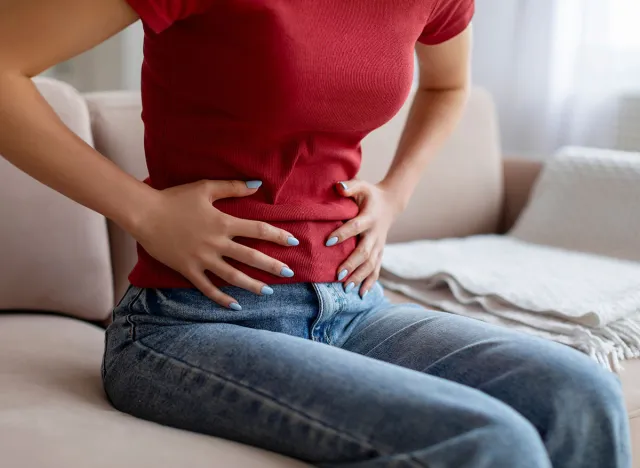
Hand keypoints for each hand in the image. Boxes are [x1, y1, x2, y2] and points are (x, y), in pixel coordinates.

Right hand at [131, 180, 298, 309]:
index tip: (293, 242)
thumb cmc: (175, 198)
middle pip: (250, 257)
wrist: (144, 213)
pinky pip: (207, 288)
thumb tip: (257, 185)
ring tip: (268, 291)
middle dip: (272, 266)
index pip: (257, 230)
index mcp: (223, 223)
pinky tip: (236, 305)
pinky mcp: (188, 270)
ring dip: (252, 285)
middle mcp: (216, 243)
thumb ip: (233, 187)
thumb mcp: (205, 188)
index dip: (277, 236)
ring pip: (232, 276)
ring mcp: (202, 259)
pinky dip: (221, 298)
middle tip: (289, 273)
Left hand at [326, 180, 402, 297]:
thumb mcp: (361, 186)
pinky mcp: (380, 252)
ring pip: (371, 264)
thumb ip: (349, 186)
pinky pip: (376, 269)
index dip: (342, 234)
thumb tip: (338, 187)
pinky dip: (370, 282)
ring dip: (359, 277)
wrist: (391, 203)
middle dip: (352, 264)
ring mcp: (379, 245)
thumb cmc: (370, 194)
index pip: (355, 227)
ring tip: (346, 287)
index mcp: (369, 217)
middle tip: (338, 275)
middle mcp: (375, 234)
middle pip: (364, 252)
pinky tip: (361, 294)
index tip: (328, 242)